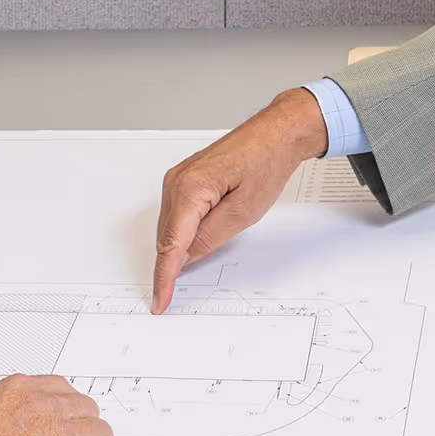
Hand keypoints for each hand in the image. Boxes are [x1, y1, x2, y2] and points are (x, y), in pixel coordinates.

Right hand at [151, 89, 328, 311]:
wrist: (275, 134)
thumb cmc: (266, 163)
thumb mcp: (243, 212)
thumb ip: (210, 238)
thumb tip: (186, 257)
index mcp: (189, 190)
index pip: (170, 245)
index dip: (164, 278)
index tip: (159, 301)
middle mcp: (176, 181)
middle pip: (166, 238)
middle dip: (175, 263)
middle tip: (182, 285)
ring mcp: (177, 178)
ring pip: (171, 227)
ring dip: (183, 246)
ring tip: (216, 238)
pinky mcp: (184, 179)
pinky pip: (177, 215)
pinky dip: (185, 231)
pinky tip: (203, 234)